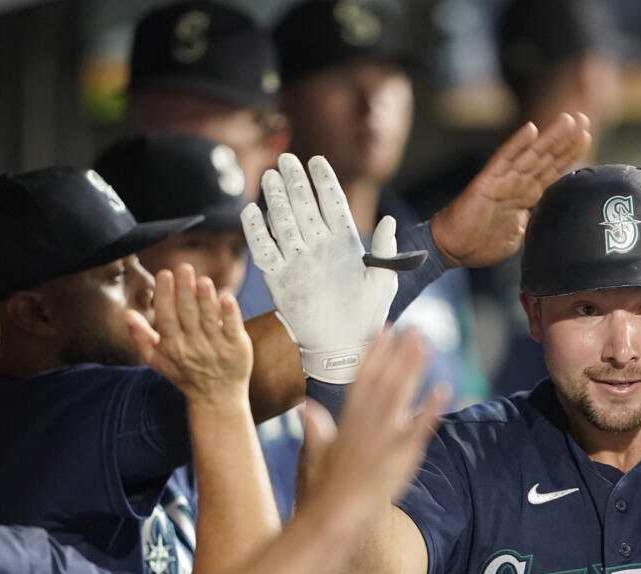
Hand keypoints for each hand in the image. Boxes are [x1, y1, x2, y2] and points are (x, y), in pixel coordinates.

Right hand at [123, 264, 251, 406]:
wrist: (216, 397)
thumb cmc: (184, 374)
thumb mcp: (157, 360)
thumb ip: (140, 336)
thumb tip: (126, 314)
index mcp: (172, 345)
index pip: (166, 317)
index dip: (165, 295)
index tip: (164, 274)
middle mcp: (193, 346)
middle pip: (187, 314)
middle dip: (185, 289)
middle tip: (183, 267)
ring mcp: (216, 347)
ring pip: (209, 319)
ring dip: (206, 298)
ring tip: (203, 279)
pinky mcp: (236, 347)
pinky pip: (233, 328)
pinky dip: (230, 313)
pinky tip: (226, 296)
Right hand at [242, 154, 397, 383]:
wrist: (342, 348)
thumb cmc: (367, 317)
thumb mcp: (383, 283)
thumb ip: (386, 252)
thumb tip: (390, 219)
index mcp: (345, 244)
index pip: (332, 204)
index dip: (323, 182)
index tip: (316, 160)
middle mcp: (318, 247)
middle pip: (303, 207)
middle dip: (294, 182)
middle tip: (286, 159)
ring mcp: (297, 261)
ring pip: (282, 223)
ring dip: (275, 200)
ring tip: (269, 177)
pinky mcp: (279, 279)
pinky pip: (264, 251)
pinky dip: (256, 232)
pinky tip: (251, 212)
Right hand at [301, 329, 448, 528]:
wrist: (337, 516)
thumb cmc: (327, 488)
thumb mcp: (317, 454)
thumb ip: (316, 429)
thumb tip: (306, 409)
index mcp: (347, 421)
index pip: (361, 379)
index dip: (373, 353)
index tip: (382, 329)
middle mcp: (365, 424)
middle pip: (384, 381)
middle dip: (398, 353)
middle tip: (412, 328)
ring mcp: (384, 438)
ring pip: (400, 396)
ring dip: (413, 369)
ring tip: (425, 344)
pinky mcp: (401, 456)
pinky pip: (418, 429)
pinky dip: (430, 409)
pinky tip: (444, 389)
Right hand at [430, 112, 590, 267]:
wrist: (453, 249)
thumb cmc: (481, 243)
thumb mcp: (518, 235)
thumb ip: (534, 224)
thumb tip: (552, 222)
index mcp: (525, 195)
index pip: (552, 170)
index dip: (569, 154)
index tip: (587, 137)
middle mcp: (516, 182)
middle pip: (546, 157)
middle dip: (566, 139)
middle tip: (585, 119)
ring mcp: (502, 180)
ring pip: (530, 154)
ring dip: (550, 137)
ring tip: (567, 120)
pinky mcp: (486, 183)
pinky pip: (503, 160)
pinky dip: (517, 144)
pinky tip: (530, 129)